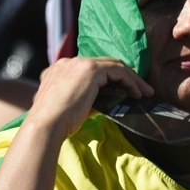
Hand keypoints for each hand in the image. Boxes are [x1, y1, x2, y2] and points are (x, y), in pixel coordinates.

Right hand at [25, 57, 152, 141]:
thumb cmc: (58, 124)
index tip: (126, 91)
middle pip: (105, 65)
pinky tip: (136, 94)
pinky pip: (117, 70)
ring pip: (113, 65)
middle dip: (126, 77)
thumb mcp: (75, 107)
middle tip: (142, 91)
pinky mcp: (89, 69)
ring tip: (144, 93)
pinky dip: (130, 81)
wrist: (45, 126)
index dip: (112, 79)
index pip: (92, 70)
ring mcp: (78, 64)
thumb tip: (110, 100)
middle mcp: (68, 63)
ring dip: (132, 79)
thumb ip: (91, 99)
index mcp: (60, 71)